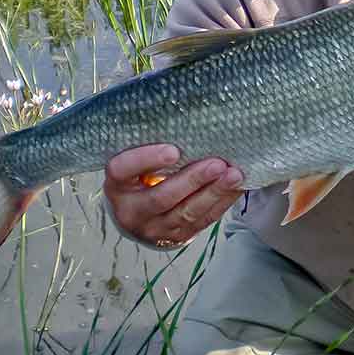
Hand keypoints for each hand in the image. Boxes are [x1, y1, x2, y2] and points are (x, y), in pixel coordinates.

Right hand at [103, 145, 243, 248]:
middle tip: (217, 163)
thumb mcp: (134, 164)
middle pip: (162, 197)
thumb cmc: (139, 178)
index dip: (147, 159)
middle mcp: (132, 210)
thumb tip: (186, 118)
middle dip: (193, 180)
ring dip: (214, 192)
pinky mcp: (179, 236)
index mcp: (117, 185)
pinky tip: (236, 186)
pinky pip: (204, 220)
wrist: (139, 217)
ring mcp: (156, 227)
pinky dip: (222, 201)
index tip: (173, 150)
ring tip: (234, 175)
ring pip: (187, 212)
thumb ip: (151, 146)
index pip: (123, 170)